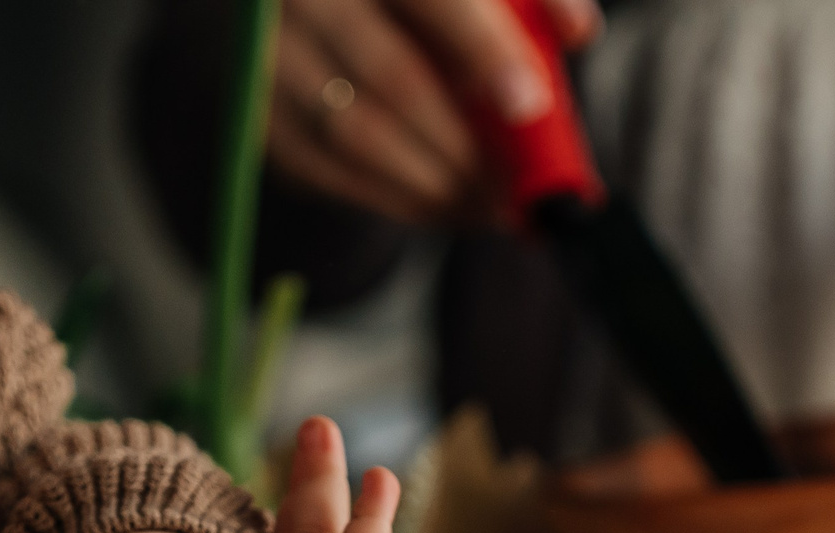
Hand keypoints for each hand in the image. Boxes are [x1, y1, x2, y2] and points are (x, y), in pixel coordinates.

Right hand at [268, 0, 600, 226]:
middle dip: (466, 147)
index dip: (480, 46)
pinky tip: (444, 209)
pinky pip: (322, 169)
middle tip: (522, 193)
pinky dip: (392, 198)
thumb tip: (578, 31)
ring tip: (493, 209)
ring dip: (434, 187)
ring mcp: (267, 53)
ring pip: (353, 134)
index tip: (530, 106)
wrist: (324, 7)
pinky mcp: (256, 108)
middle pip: (391, 75)